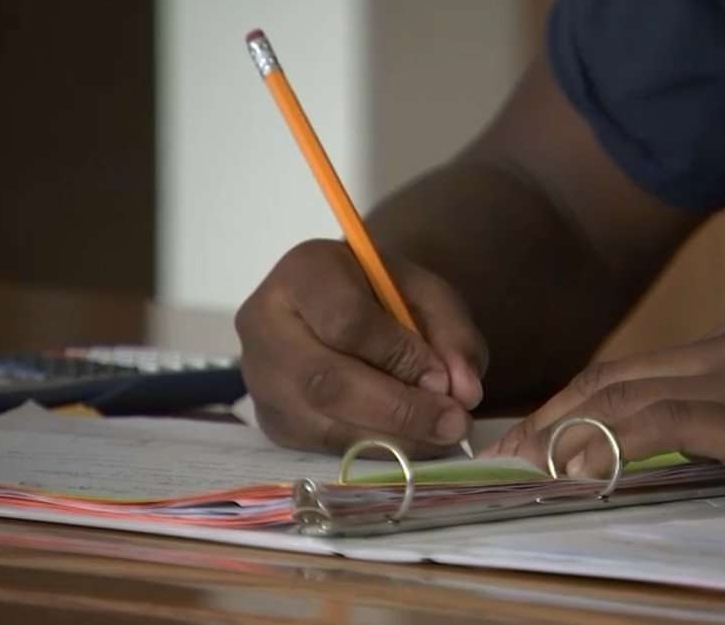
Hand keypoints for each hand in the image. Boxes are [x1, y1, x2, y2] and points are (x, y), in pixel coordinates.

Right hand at [236, 239, 487, 456]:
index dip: (398, 355)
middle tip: (453, 422)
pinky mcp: (271, 420)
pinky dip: (375, 451)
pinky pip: (323, 446)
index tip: (442, 376)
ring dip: (393, 440)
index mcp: (304, 272)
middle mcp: (265, 324)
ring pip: (323, 423)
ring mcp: (260, 377)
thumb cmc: (383, 294)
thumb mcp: (426, 294)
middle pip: (326, 381)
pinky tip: (411, 444)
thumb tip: (465, 392)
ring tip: (440, 436)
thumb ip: (453, 334)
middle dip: (399, 410)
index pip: (345, 321)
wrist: (337, 305)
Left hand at [486, 314, 724, 506]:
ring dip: (566, 431)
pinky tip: (578, 467)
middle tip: (504, 450)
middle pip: (615, 376)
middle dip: (553, 413)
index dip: (577, 400)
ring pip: (628, 395)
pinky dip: (613, 443)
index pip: (635, 370)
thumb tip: (689, 451)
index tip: (537, 431)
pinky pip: (667, 424)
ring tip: (521, 464)